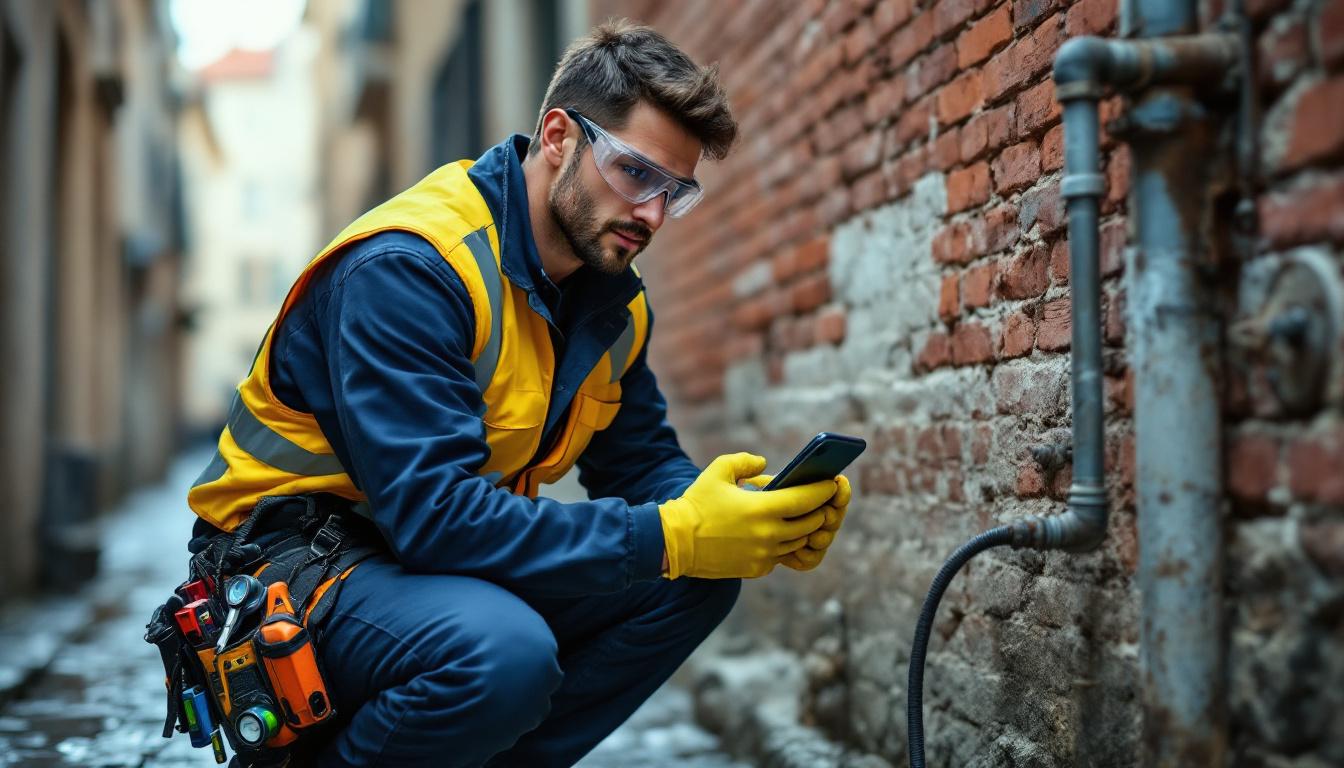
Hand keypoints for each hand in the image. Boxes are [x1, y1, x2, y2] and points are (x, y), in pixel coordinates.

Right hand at [659, 453, 835, 578]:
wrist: (675, 542)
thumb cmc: (696, 503)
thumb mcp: (718, 471)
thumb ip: (745, 460)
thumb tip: (765, 463)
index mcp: (762, 509)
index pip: (806, 500)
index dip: (823, 491)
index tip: (832, 483)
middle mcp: (768, 535)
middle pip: (810, 523)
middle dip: (818, 511)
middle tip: (820, 501)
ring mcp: (764, 555)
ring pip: (798, 542)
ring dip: (803, 529)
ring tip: (801, 517)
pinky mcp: (756, 570)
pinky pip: (780, 556)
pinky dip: (783, 544)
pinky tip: (776, 534)